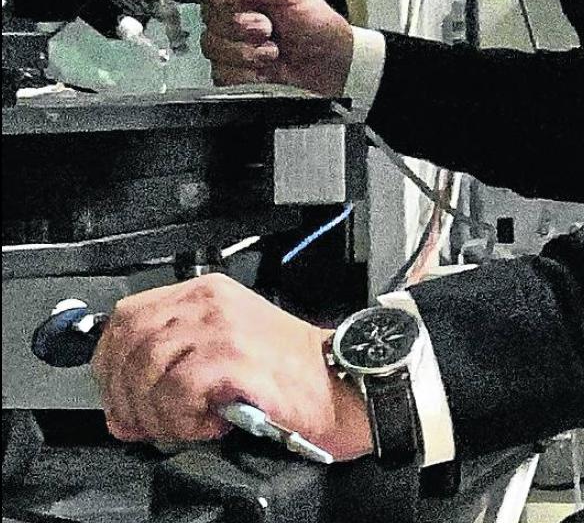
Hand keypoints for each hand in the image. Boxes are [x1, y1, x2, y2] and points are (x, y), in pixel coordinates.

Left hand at [92, 273, 371, 460]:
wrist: (341, 384)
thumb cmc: (289, 372)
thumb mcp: (226, 346)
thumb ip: (174, 361)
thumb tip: (123, 407)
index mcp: (206, 293)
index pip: (126, 317)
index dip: (110, 363)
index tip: (119, 397)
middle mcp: (209, 303)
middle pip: (129, 344)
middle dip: (127, 395)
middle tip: (148, 423)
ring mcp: (221, 328)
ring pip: (146, 369)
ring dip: (155, 412)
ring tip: (187, 424)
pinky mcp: (231, 359)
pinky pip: (174, 393)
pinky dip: (181, 419)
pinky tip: (209, 424)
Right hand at [200, 0, 353, 96]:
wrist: (330, 65)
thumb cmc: (318, 25)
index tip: (242, 3)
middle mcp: (233, 12)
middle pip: (209, 17)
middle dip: (243, 27)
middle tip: (269, 29)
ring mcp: (230, 43)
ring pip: (212, 47)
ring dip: (248, 53)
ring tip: (273, 50)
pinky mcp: (231, 71)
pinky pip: (221, 74)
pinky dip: (247, 74)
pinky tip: (265, 68)